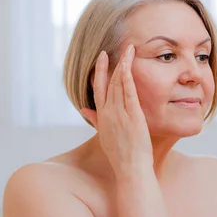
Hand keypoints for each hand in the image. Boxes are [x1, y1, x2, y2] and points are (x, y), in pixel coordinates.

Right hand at [81, 44, 152, 176]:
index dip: (100, 72)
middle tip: (115, 47)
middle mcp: (108, 113)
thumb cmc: (121, 155)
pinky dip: (127, 77)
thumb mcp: (104, 136)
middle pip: (108, 82)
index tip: (102, 58)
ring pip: (119, 83)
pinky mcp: (132, 116)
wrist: (130, 169)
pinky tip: (128, 64)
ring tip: (128, 49)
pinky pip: (128, 92)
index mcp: (101, 117)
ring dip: (123, 65)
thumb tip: (84, 109)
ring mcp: (119, 113)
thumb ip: (96, 120)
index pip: (98, 89)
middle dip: (111, 64)